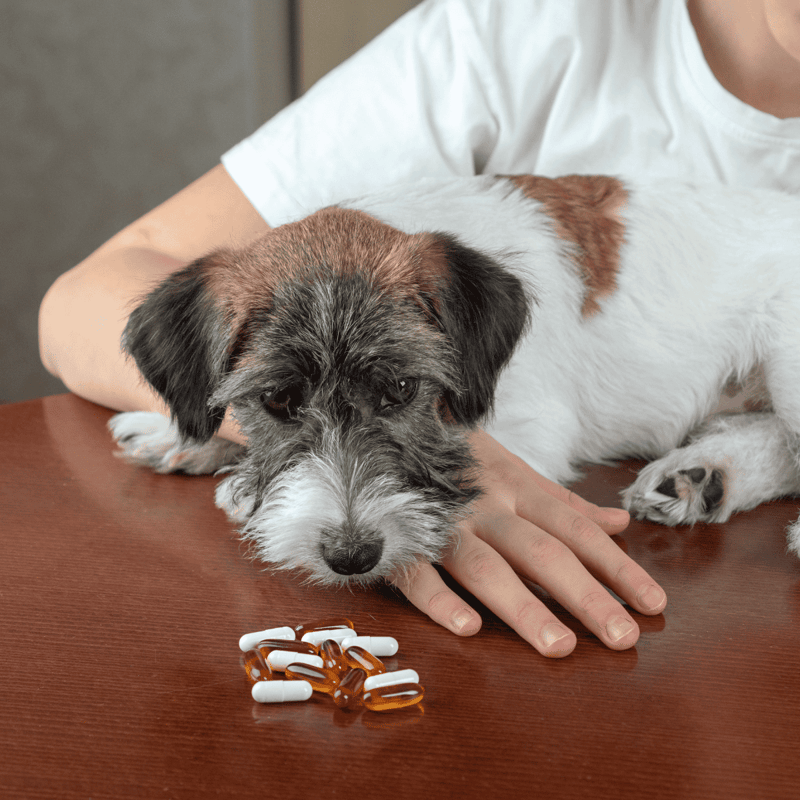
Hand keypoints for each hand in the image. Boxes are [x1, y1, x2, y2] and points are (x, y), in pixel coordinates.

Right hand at [391, 428, 666, 656]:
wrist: (389, 425)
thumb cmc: (459, 457)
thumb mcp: (514, 470)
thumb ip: (563, 501)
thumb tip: (618, 522)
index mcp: (515, 489)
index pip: (576, 530)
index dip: (616, 567)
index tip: (654, 604)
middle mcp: (486, 506)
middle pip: (542, 552)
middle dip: (584, 595)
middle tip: (622, 637)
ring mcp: (443, 523)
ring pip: (486, 566)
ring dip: (523, 606)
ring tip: (560, 647)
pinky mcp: (401, 541)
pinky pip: (418, 572)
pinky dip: (440, 599)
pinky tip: (469, 628)